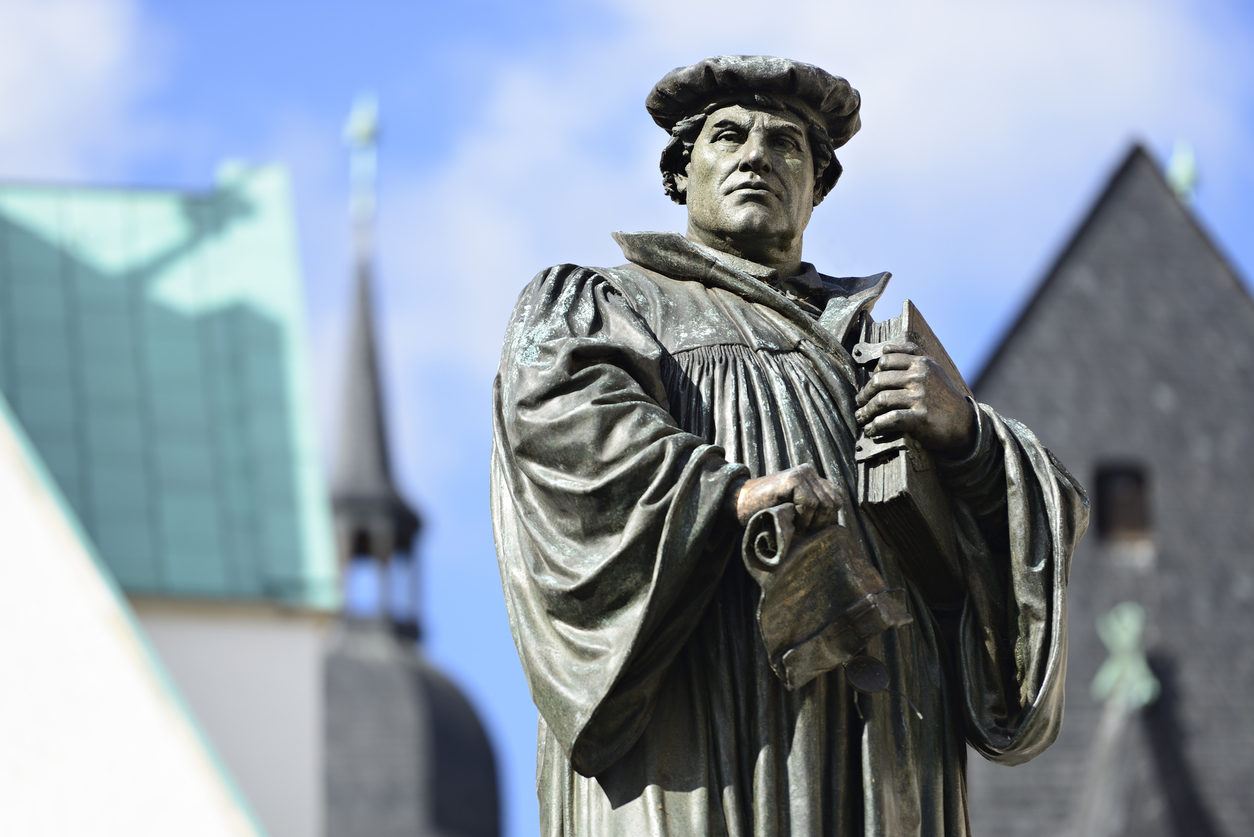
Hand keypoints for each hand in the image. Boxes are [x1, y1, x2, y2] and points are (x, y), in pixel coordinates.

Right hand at [734, 463, 844, 529]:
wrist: (737, 504)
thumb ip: (813, 510)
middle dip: (821, 522)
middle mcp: (809, 471)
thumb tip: (835, 523)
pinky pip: (811, 504)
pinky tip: (790, 519)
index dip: (827, 518)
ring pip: (825, 504)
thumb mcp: (795, 509)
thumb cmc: (765, 512)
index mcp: (812, 478)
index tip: (808, 528)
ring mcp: (801, 473)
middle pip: (833, 503)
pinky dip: (803, 518)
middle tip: (801, 529)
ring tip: (795, 525)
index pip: (837, 499)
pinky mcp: (793, 478)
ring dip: (811, 521)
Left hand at [854, 341, 975, 452]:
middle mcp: (920, 376)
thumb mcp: (934, 371)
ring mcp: (920, 396)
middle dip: (865, 393)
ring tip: (861, 417)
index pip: (887, 359)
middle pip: (879, 380)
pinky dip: (876, 426)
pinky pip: (889, 419)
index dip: (874, 372)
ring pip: (881, 400)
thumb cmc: (944, 398)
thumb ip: (912, 357)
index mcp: (922, 363)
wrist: (965, 423)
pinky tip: (871, 430)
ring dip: (866, 411)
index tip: (869, 384)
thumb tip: (885, 349)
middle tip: (860, 402)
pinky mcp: (920, 417)